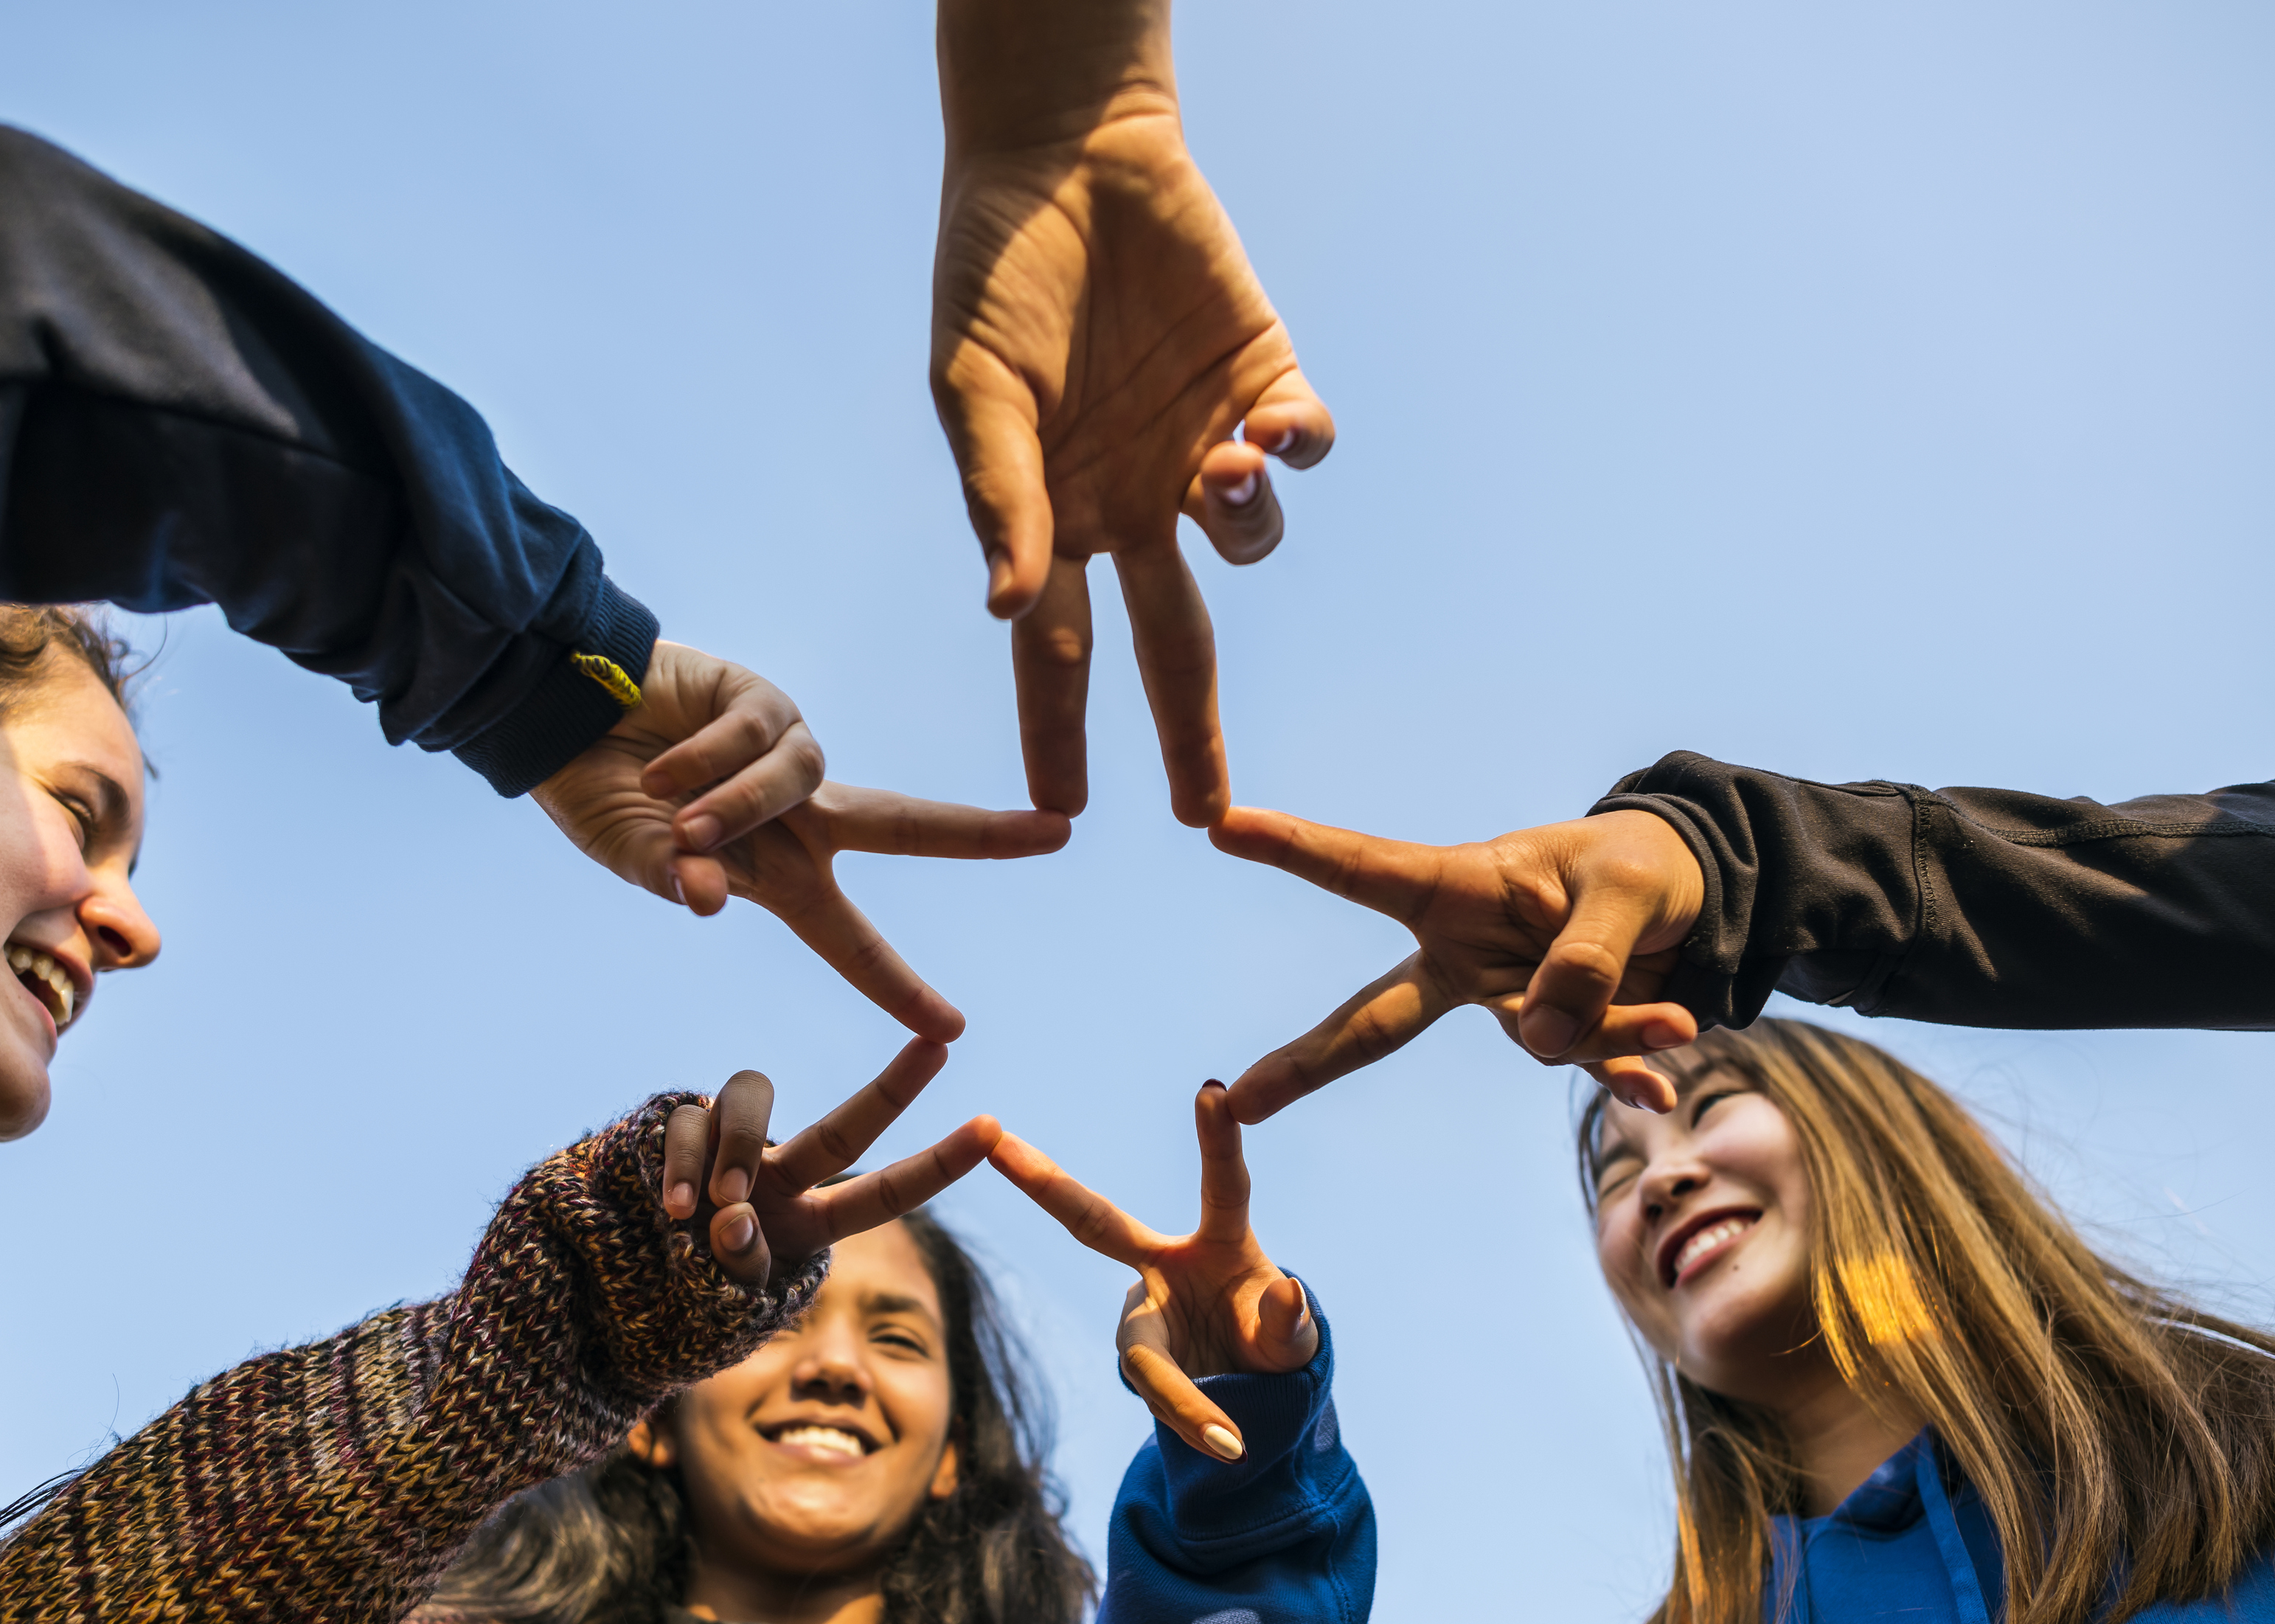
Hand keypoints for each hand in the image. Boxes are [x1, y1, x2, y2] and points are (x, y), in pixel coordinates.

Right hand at [535, 641, 1069, 1039]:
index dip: (899, 984)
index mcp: (780, 877)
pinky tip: (659, 763)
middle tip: (1059, 833)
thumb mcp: (636, 857)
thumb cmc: (600, 798)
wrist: (558, 713)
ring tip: (664, 806)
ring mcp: (787, 751)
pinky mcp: (762, 697)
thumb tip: (711, 900)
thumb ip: (674, 881)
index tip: (955, 1028)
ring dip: (734, 803)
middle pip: (909, 824)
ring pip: (797, 782)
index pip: (852, 940)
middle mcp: (802, 815)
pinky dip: (706, 758)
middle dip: (982, 832)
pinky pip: (757, 735)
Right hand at [659, 1038, 1000, 1284]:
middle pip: (846, 1126)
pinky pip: (690, 1121)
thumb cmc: (681, 1294)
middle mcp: (783, 1175)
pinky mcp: (680, 1127)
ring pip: (756, 1101)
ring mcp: (733, 1146)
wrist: (613, 1275)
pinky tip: (670, 1206)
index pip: (885, 1194)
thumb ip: (738, 1267)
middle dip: (897, 1087)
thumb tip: (733, 1219)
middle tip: (942, 1048)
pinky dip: (684, 1164)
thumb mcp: (723, 1300)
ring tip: (702, 1212)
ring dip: (737, 1154)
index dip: (939, 1164)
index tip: (995, 1128)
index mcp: (812, 1223)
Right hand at [933, 0, 1331, 824]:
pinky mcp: (1261, 381)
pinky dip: (1296, 448)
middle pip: (1173, 643)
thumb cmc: (995, 274)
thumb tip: (1003, 609)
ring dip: (1245, 526)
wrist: (1062, 159)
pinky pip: (1299, 446)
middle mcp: (1135, 504)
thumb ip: (999, 500)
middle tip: (1203, 814)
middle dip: (1190, 730)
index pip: (1055, 650)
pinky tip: (1272, 428)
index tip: (1066, 809)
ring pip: (1250, 540)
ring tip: (1218, 472)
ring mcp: (1201, 448)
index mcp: (1055, 519)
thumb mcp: (975, 392)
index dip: (1061, 729)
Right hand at [993, 1081, 1317, 1462]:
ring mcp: (1142, 1312)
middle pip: (1092, 1221)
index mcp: (1220, 1240)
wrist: (1251, 1391)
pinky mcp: (1138, 1359)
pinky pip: (1159, 1394)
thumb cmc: (1275, 1342)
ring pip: (1144, 1357)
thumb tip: (1289, 1292)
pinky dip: (1195, 1421)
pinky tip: (1227, 1445)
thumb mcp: (1297, 1339)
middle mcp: (1162, 1265)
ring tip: (1231, 1441)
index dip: (1218, 1139)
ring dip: (1185, 1398)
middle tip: (993, 1139)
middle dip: (1040, 1179)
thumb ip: (1292, 1321)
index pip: (1221, 1184)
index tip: (1216, 1089)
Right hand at [1211, 807, 1709, 1120]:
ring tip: (1678, 1015)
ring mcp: (1506, 1000)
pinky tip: (1657, 1094)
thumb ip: (1586, 961)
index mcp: (1462, 886)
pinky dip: (1627, 1072)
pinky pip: (1582, 1065)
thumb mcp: (1626, 891)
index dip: (1294, 849)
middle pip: (1373, 1017)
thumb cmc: (1639, 868)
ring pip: (1537, 1041)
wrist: (1692, 901)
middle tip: (1239, 1101)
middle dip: (1307, 1061)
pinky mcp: (1558, 1034)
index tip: (1219, 823)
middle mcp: (1465, 953)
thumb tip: (1537, 1039)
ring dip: (1613, 1030)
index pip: (1365, 870)